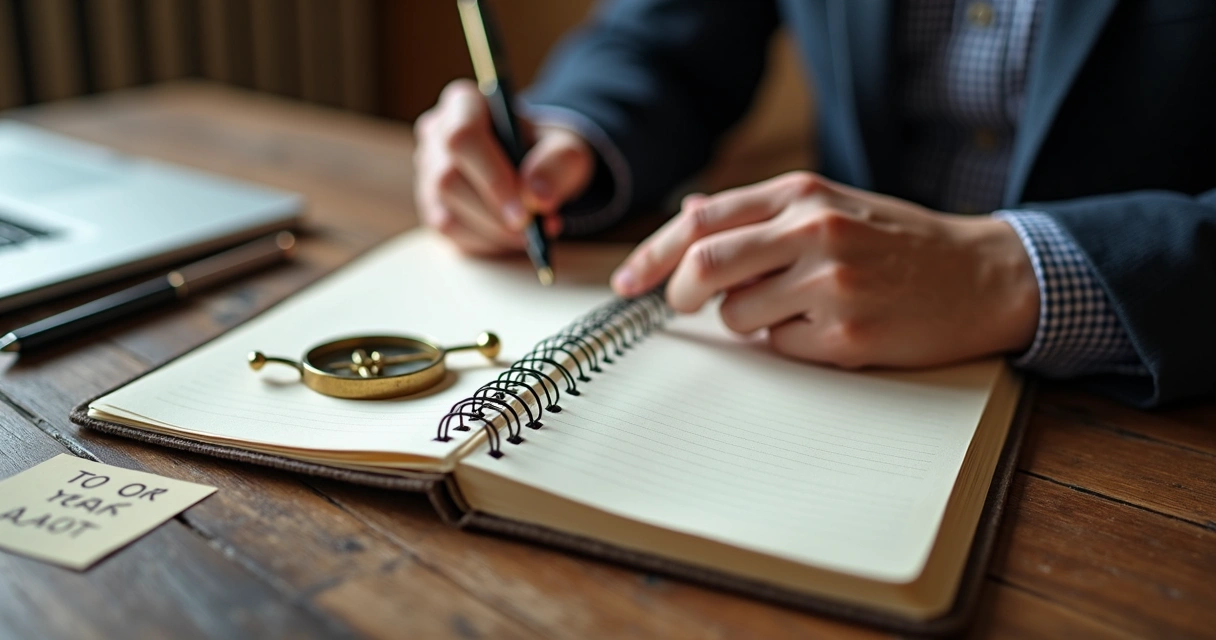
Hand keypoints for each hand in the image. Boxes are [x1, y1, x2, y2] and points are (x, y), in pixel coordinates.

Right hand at [413, 80, 594, 254]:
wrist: (536, 169)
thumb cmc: (545, 153)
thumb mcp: (566, 150)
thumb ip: (557, 166)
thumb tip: (537, 198)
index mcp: (464, 103)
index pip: (463, 136)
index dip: (492, 178)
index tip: (525, 211)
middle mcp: (436, 133)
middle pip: (448, 179)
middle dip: (493, 213)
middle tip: (530, 230)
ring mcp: (428, 171)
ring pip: (445, 210)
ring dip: (491, 232)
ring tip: (529, 235)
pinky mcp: (431, 204)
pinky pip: (448, 231)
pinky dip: (483, 242)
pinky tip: (510, 238)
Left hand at [610, 172, 1039, 367]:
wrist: (982, 275)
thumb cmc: (898, 241)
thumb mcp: (829, 204)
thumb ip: (759, 212)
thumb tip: (688, 213)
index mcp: (801, 194)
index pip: (699, 221)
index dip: (651, 255)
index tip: (628, 282)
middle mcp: (814, 231)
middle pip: (703, 265)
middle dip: (677, 293)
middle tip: (679, 306)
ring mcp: (832, 283)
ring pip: (737, 315)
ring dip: (746, 321)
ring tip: (792, 309)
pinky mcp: (848, 333)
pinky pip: (780, 348)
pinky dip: (787, 344)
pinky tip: (828, 328)